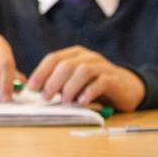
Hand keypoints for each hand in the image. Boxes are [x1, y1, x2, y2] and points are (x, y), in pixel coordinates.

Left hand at [26, 46, 144, 110]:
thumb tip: (37, 92)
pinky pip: (100, 82)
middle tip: (46, 97)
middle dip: (52, 82)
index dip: (40, 73)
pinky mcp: (114, 79)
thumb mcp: (74, 81)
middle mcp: (88, 57)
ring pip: (82, 71)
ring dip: (70, 87)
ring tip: (64, 101)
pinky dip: (88, 92)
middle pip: (66, 65)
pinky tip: (82, 102)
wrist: (126, 87)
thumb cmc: (94, 85)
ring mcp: (102, 66)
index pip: (53, 58)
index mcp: (75, 54)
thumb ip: (58, 83)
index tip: (31, 88)